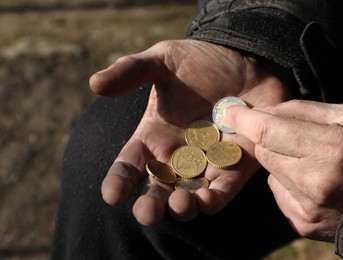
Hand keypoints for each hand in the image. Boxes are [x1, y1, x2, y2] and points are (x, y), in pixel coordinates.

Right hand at [89, 39, 291, 224]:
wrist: (245, 60)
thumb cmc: (201, 61)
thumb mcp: (163, 60)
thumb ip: (131, 71)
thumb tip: (95, 83)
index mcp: (154, 136)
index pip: (130, 165)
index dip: (119, 181)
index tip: (111, 195)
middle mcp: (176, 156)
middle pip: (157, 189)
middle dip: (150, 205)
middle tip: (147, 213)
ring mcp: (205, 164)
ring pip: (189, 197)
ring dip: (182, 206)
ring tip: (178, 204)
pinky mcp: (234, 167)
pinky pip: (222, 191)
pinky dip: (213, 199)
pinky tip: (206, 199)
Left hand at [224, 99, 342, 240]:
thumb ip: (299, 110)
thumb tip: (261, 112)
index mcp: (330, 149)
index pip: (268, 132)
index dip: (244, 120)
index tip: (229, 112)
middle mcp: (316, 182)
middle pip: (264, 153)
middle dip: (269, 141)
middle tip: (290, 137)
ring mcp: (308, 207)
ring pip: (269, 173)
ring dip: (280, 162)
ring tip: (309, 161)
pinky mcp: (303, 223)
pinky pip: (278, 193)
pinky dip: (286, 183)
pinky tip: (310, 181)